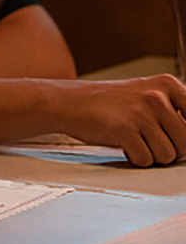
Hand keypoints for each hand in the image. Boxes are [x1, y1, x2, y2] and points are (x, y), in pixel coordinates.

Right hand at [52, 75, 185, 166]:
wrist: (68, 102)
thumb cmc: (108, 103)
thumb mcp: (146, 95)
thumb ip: (174, 111)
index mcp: (167, 84)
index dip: (184, 135)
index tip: (173, 137)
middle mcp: (157, 96)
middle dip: (170, 148)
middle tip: (150, 141)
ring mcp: (141, 112)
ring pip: (168, 155)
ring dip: (152, 155)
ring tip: (135, 141)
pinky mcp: (125, 130)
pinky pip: (145, 160)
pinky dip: (135, 159)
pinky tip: (124, 145)